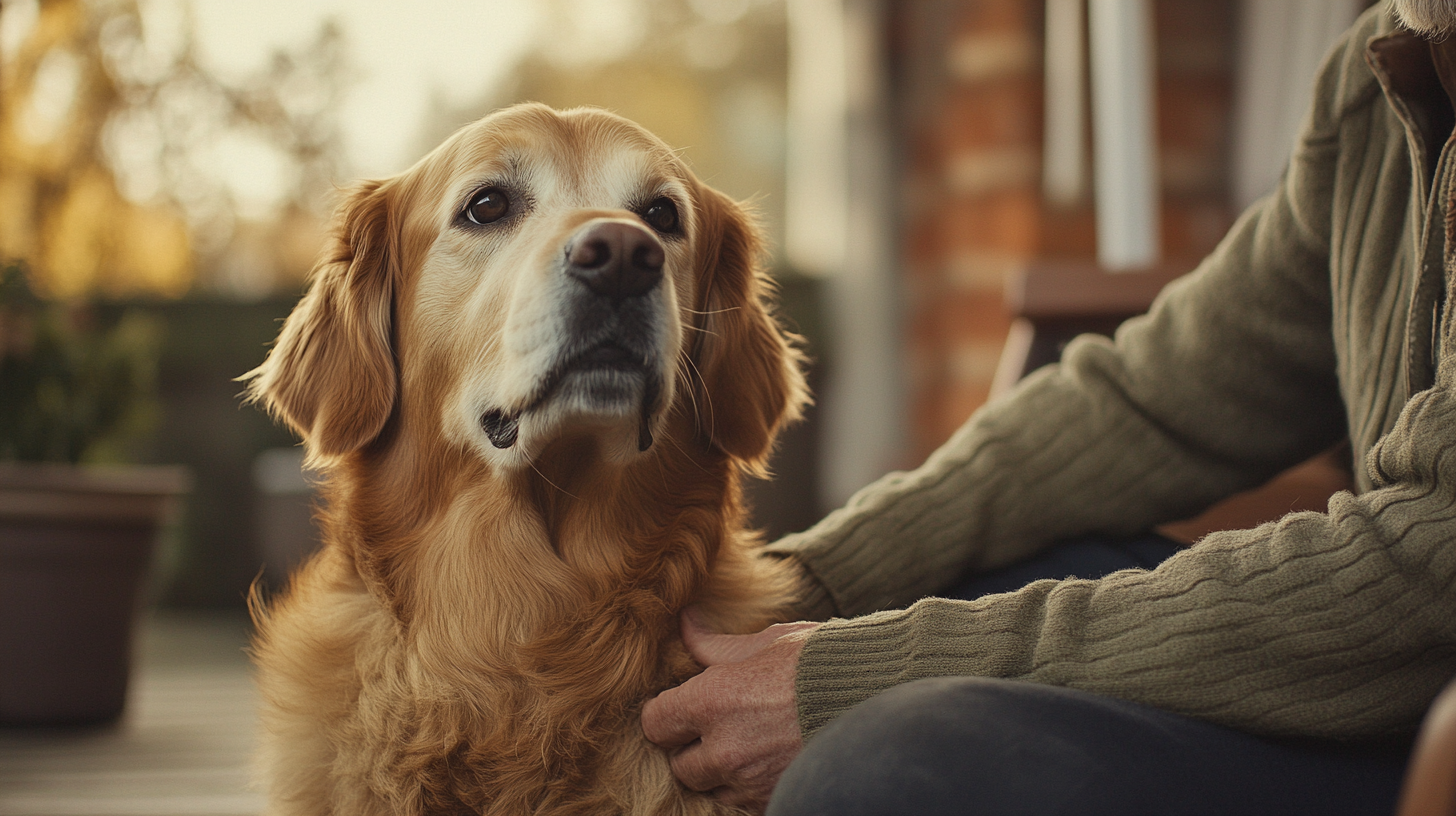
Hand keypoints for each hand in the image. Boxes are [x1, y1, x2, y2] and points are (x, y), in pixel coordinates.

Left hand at [642, 609, 819, 810]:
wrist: (880, 693)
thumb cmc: (821, 660)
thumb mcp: (764, 642)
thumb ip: (714, 645)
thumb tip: (685, 624)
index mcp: (711, 702)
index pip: (656, 724)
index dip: (664, 715)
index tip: (678, 707)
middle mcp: (725, 749)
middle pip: (681, 766)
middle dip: (693, 748)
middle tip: (716, 727)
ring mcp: (751, 781)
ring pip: (714, 788)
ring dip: (723, 772)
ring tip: (748, 744)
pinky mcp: (776, 798)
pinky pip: (746, 802)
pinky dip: (752, 787)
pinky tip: (769, 761)